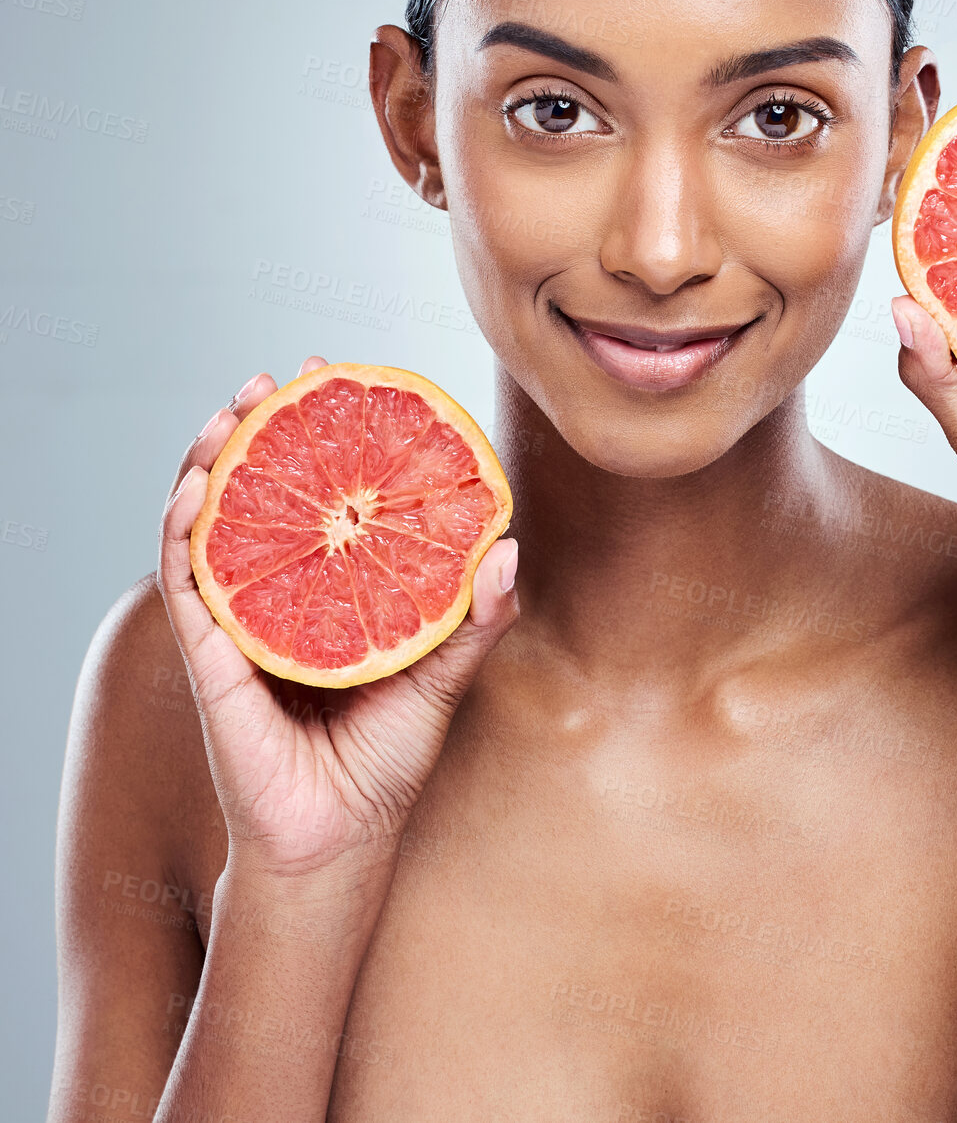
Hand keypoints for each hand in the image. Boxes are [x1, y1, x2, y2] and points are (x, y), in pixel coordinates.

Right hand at [156, 356, 519, 882]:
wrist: (340, 840)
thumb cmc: (386, 761)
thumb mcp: (442, 677)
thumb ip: (476, 619)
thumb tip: (509, 548)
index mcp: (328, 592)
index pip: (317, 496)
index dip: (319, 436)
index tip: (334, 382)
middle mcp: (279, 597)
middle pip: (258, 493)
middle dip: (259, 428)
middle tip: (274, 379)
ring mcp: (240, 623)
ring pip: (212, 523)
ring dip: (211, 459)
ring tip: (230, 410)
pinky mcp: (210, 656)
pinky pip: (188, 581)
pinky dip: (184, 529)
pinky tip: (198, 485)